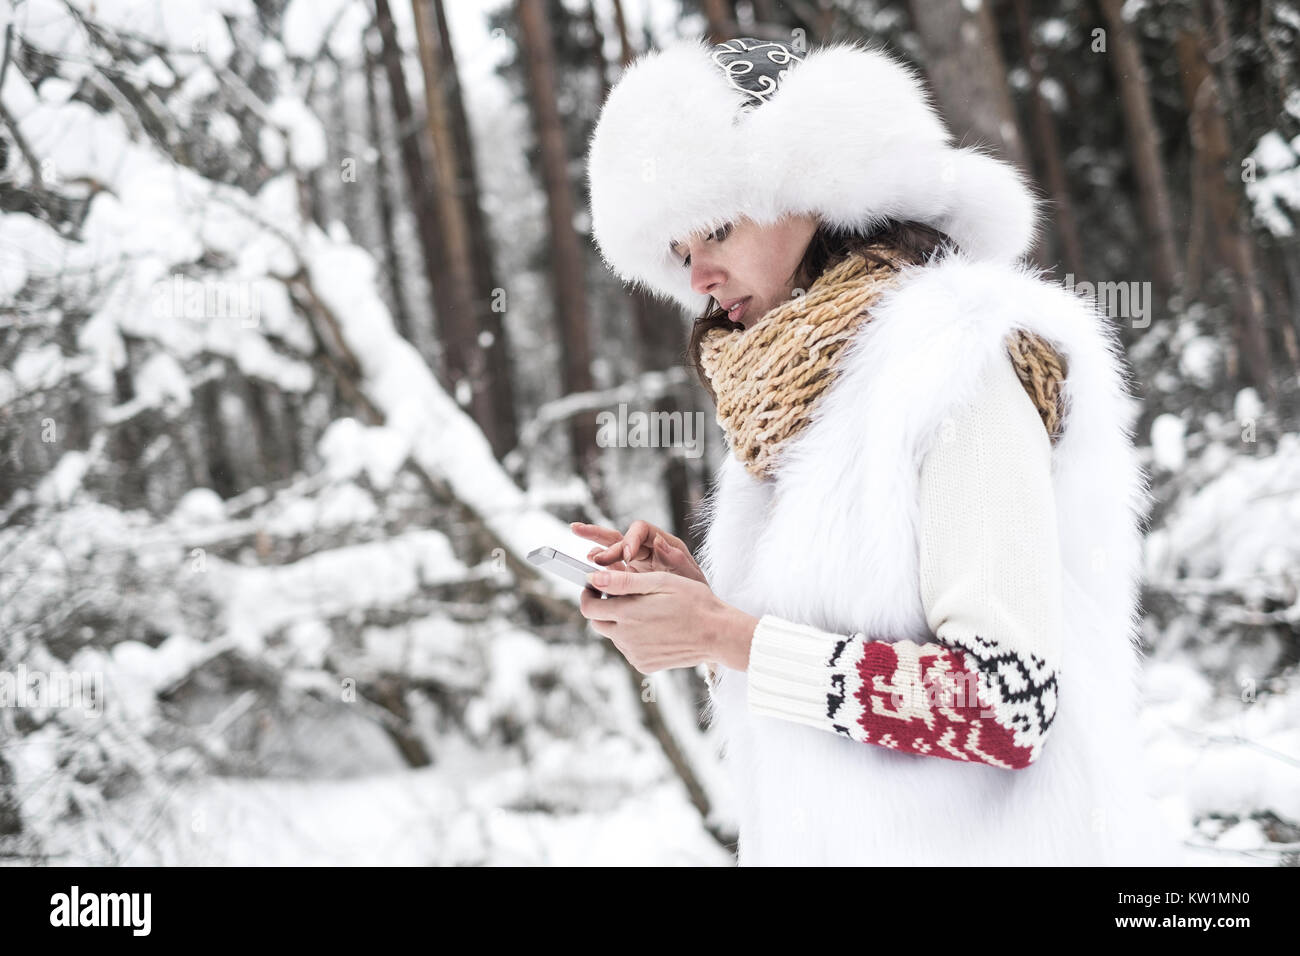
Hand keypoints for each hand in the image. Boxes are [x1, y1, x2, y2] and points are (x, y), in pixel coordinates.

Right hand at [570, 519, 707, 584]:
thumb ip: (675, 559)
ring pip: (609, 550)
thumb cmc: (697, 593)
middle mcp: (645, 550)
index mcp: (661, 543)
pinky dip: (598, 569)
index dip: (630, 539)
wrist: (696, 615)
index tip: (627, 556)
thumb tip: (658, 541)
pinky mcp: (626, 580)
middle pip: (619, 536)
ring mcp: (633, 564)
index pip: (639, 530)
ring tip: (582, 545)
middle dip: (602, 540)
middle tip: (590, 550)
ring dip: (594, 547)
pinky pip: (609, 571)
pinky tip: (589, 571)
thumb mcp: (689, 577)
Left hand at [578, 568, 753, 674]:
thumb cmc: (692, 601)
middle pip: (597, 623)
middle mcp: (626, 638)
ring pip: (614, 636)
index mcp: (626, 614)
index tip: (597, 586)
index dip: (589, 594)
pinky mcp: (645, 665)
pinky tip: (656, 628)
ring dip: (620, 623)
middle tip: (624, 596)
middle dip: (603, 608)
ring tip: (647, 611)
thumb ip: (622, 581)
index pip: (588, 607)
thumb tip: (592, 578)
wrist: (717, 633)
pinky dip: (635, 638)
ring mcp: (635, 654)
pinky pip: (629, 649)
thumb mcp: (659, 581)